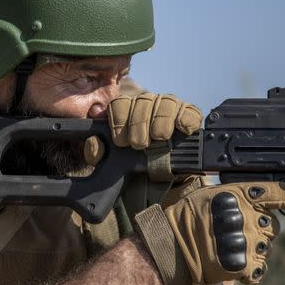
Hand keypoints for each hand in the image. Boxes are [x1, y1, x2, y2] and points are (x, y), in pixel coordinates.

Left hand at [84, 92, 201, 164]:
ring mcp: (169, 108)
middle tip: (139, 144)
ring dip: (161, 120)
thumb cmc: (132, 168)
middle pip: (143, 101)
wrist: (159, 183)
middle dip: (139, 124)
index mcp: (126, 111)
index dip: (119, 121)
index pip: (119, 103)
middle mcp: (147, 104)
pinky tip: (182, 129)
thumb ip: (97, 152)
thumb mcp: (111, 163)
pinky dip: (185, 118)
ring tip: (159, 137)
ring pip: (166, 102)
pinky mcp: (189, 117)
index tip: (121, 142)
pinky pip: (190, 111)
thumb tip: (94, 142)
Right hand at [134, 182, 284, 284]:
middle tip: (234, 229)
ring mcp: (249, 242)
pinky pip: (259, 268)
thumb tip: (258, 192)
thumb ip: (237, 193)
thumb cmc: (188, 216)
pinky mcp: (246, 265)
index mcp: (241, 194)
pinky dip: (247, 267)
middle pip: (272, 225)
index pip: (280, 192)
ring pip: (265, 247)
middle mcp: (249, 216)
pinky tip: (229, 260)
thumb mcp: (209, 191)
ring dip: (252, 248)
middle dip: (258, 228)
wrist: (172, 246)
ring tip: (226, 245)